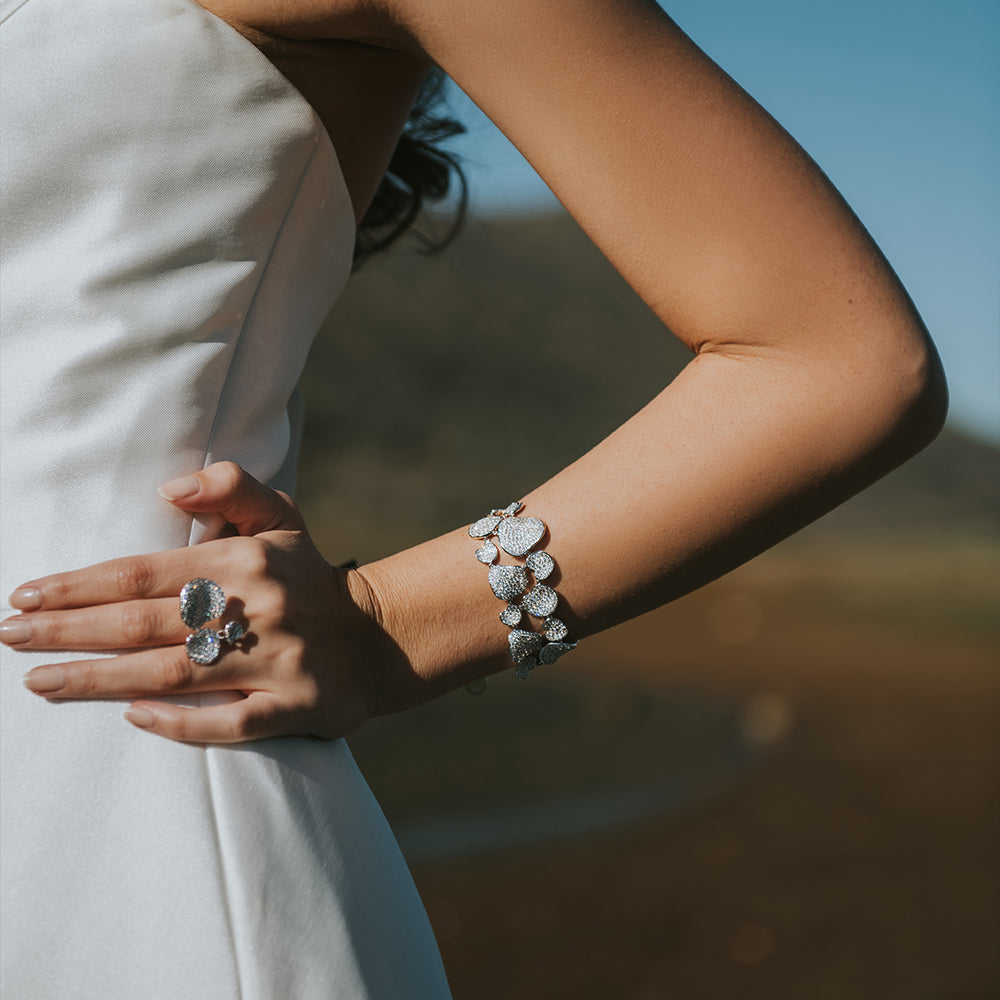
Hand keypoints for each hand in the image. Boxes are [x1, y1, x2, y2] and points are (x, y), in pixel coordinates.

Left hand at [1, 463, 392, 743]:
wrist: (377, 637)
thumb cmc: (309, 577)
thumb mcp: (281, 516)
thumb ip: (231, 487)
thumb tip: (167, 491)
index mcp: (246, 560)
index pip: (145, 573)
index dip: (82, 585)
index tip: (27, 594)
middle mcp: (257, 609)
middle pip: (145, 624)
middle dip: (69, 631)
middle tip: (9, 636)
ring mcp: (276, 661)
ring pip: (173, 673)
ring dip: (100, 679)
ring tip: (39, 680)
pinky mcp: (294, 707)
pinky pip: (229, 721)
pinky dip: (180, 723)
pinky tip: (132, 717)